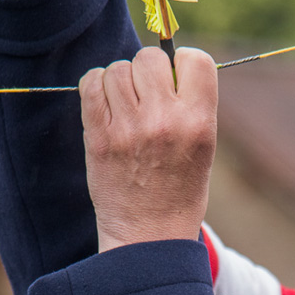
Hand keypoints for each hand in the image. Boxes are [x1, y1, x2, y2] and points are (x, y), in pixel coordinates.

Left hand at [79, 47, 218, 253]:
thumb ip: (190, 104)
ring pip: (118, 69)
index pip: (195, 59)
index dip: (183, 63)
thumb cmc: (180, 189)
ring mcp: (130, 128)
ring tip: (125, 105)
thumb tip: (167, 62)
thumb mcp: (204, 146)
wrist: (149, 236)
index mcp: (200, 121)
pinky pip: (91, 85)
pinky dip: (95, 87)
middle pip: (150, 58)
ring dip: (120, 80)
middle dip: (147, 70)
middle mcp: (166, 120)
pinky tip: (104, 104)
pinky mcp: (100, 137)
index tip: (175, 79)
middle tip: (146, 95)